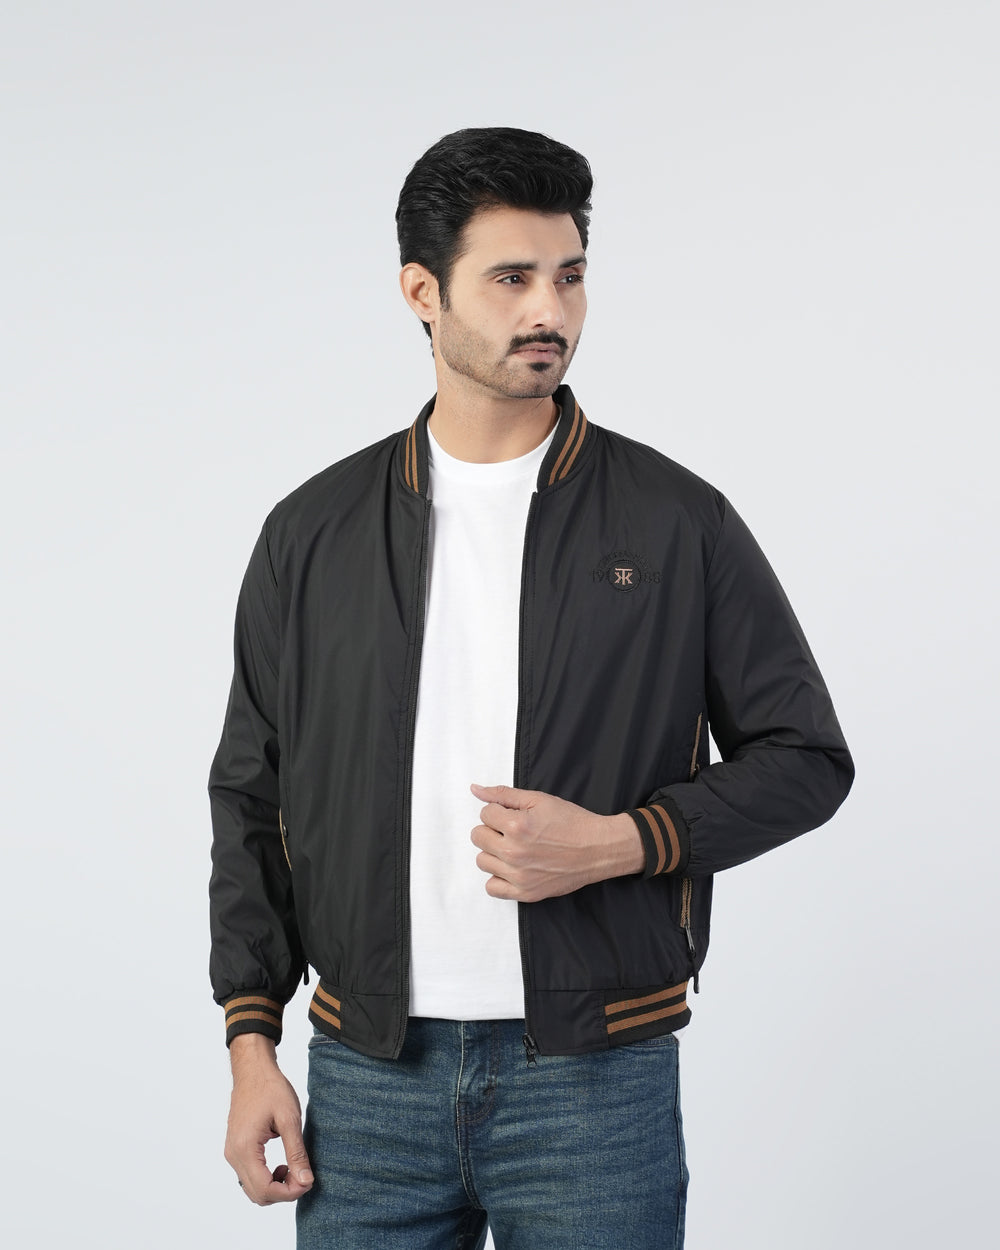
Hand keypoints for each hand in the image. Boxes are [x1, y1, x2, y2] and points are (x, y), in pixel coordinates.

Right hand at [225, 1034, 313, 1204]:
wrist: (253, 1070)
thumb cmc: (271, 1089)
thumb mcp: (289, 1119)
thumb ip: (296, 1153)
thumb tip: (305, 1181)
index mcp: (245, 1148)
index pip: (265, 1189)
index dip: (289, 1193)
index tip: (307, 1182)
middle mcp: (233, 1155)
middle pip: (257, 1194)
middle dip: (283, 1193)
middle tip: (303, 1176)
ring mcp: (232, 1153)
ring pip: (252, 1189)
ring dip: (275, 1187)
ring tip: (293, 1168)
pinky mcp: (235, 1149)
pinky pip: (249, 1176)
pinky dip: (266, 1178)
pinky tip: (282, 1164)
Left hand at [470, 783, 643, 901]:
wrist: (598, 848)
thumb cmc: (572, 822)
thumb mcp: (539, 799)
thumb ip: (503, 794)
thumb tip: (475, 790)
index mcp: (517, 826)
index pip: (484, 814)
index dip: (499, 811)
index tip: (514, 815)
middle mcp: (514, 852)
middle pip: (478, 837)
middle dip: (493, 829)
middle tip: (514, 830)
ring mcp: (519, 876)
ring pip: (482, 861)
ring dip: (494, 852)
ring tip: (515, 848)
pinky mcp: (525, 893)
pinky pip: (492, 888)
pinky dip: (498, 877)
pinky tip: (512, 868)